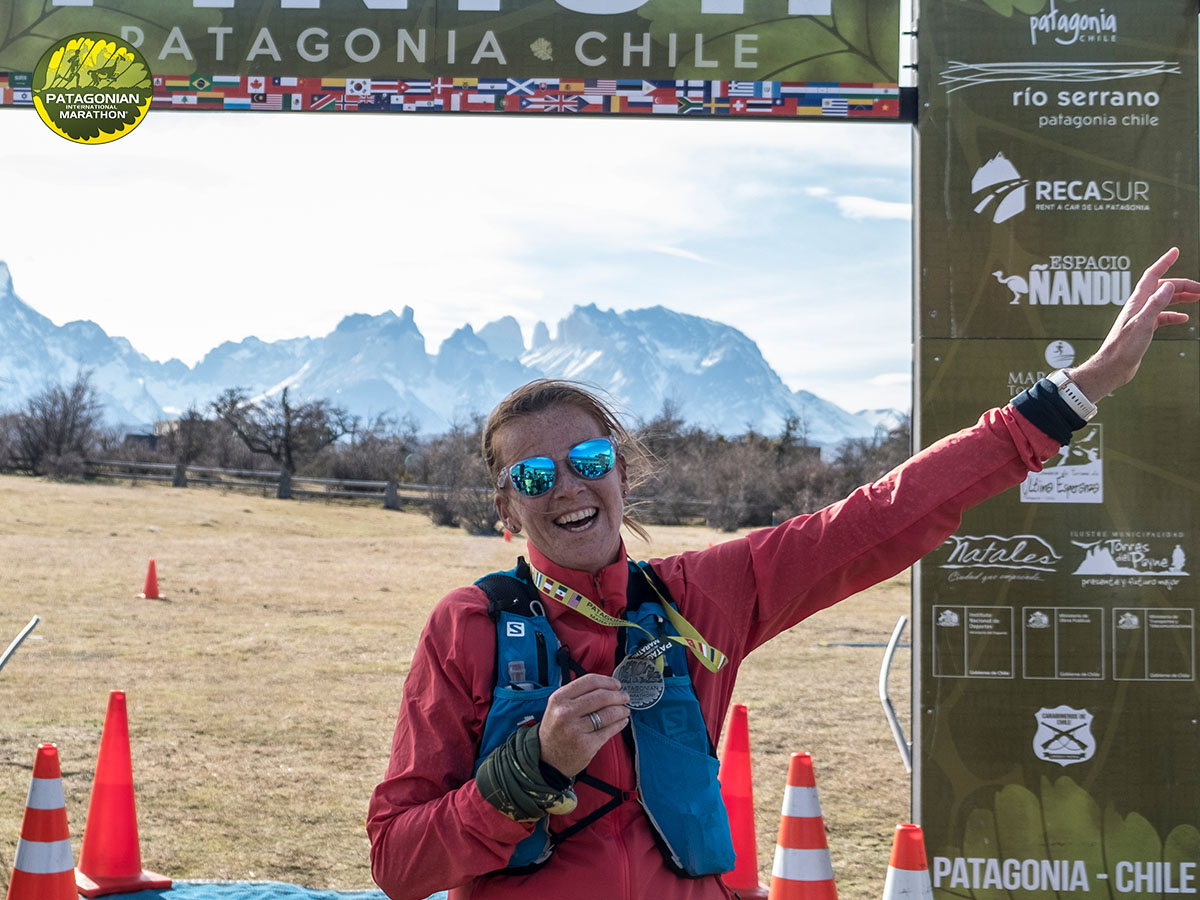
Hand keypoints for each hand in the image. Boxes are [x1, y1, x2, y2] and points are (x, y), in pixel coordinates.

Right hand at [537, 673, 629, 777]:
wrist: (546, 759)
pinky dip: (620, 724)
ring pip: (608, 714)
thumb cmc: (555, 731)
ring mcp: (576, 730)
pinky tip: (622, 721)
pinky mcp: (586, 745)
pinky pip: (609, 730)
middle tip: (624, 697)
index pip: (589, 681)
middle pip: (601, 696)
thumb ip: (577, 695)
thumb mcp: (556, 707)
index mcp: (559, 698)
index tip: (616, 684)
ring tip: (625, 710)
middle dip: (618, 696)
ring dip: (621, 710)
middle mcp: (566, 712)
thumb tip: (606, 686)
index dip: (607, 681)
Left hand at [1071, 247, 1199, 400]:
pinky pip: (1161, 317)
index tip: (1175, 251)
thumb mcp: (1142, 325)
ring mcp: (1141, 317)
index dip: (1164, 263)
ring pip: (1164, 301)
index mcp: (1137, 302)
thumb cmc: (1123, 348)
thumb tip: (1168, 285)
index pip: (1152, 276)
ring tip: (1198, 298)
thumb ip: (1155, 305)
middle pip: (1163, 288)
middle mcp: (1138, 307)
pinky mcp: (1143, 329)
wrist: (1113, 367)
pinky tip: (1183, 318)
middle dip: (1183, 284)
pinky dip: (1173, 315)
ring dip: (1181, 298)